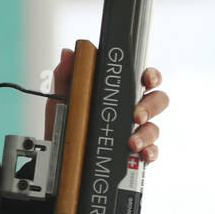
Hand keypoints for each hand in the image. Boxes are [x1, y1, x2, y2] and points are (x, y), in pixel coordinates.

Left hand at [47, 47, 167, 162]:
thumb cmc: (64, 126)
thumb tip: (69, 53)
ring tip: (132, 143)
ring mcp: (136, 132)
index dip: (151, 76)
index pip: (142, 78)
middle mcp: (131, 110)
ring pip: (154, 128)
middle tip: (136, 115)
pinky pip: (152, 152)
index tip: (147, 80)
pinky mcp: (135, 154)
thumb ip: (66, 76)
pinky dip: (150, 153)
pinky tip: (142, 155)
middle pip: (157, 100)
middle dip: (151, 106)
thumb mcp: (60, 100)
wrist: (57, 160)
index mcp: (118, 93)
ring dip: (147, 134)